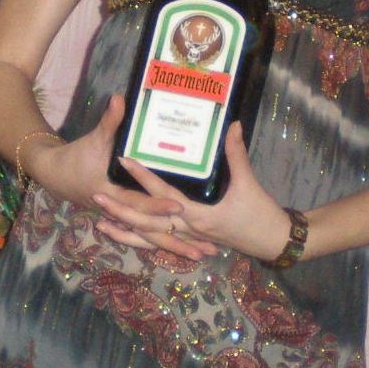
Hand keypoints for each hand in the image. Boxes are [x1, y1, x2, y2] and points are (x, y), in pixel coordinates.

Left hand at [91, 122, 290, 262]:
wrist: (273, 242)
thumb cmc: (261, 214)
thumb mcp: (249, 182)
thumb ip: (237, 154)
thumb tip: (233, 124)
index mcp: (199, 214)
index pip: (163, 193)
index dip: (143, 176)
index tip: (123, 160)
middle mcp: (189, 228)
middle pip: (147, 222)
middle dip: (121, 210)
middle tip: (95, 196)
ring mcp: (188, 237)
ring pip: (150, 238)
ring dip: (125, 230)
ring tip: (100, 223)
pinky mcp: (191, 240)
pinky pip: (160, 243)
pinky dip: (141, 240)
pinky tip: (126, 235)